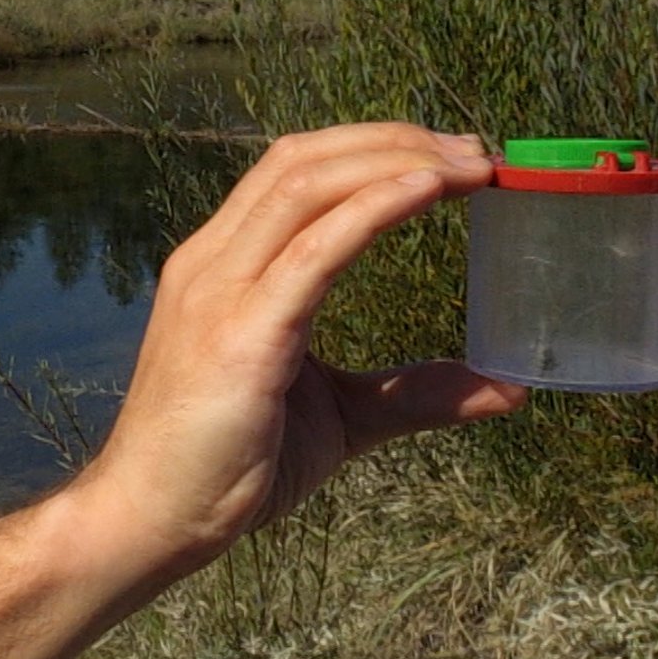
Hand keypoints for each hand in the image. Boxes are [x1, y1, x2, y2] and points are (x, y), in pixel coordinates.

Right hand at [79, 123, 526, 574]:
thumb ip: (412, 394)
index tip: (451, 158)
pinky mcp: (240, 333)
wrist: (149, 519)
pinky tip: (426, 190)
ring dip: (393, 159)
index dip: (372, 149)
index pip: (293, 173)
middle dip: (392, 139)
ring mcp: (220, 291)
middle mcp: (213, 263)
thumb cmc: (226, 468)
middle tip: (476, 150)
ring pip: (306, 184)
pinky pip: (313, 250)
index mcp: (224, 269)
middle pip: (302, 161)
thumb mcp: (341, 418)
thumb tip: (507, 390)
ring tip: (468, 164)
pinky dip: (373, 207)